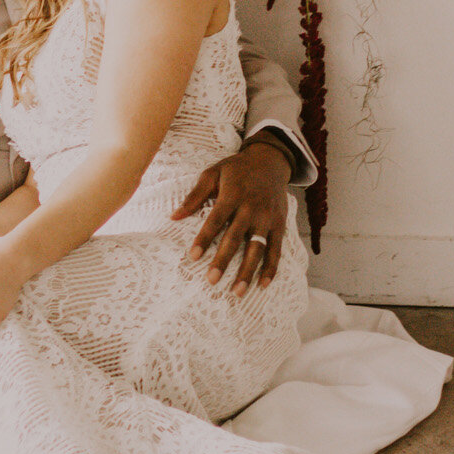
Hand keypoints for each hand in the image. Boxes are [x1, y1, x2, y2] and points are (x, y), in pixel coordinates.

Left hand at [174, 138, 290, 294]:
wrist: (271, 161)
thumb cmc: (236, 169)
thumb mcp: (213, 173)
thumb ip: (194, 196)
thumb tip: (174, 217)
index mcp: (233, 195)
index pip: (216, 220)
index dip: (204, 239)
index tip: (193, 257)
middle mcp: (251, 208)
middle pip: (236, 238)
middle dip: (223, 260)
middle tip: (212, 280)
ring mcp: (268, 218)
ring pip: (258, 248)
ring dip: (248, 271)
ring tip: (237, 291)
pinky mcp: (280, 225)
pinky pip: (276, 250)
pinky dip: (271, 268)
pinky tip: (263, 285)